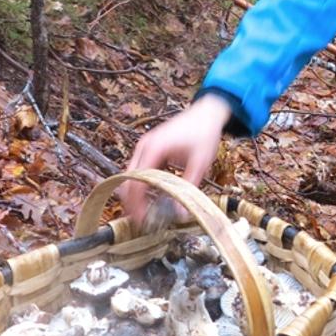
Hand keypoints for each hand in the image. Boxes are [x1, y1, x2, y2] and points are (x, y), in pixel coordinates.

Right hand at [119, 94, 231, 226]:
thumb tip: (180, 215)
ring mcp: (144, 146)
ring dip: (135, 194)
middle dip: (132, 202)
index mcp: (154, 148)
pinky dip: (141, 185)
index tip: (143, 221)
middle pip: (127, 180)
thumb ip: (189, 188)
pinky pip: (138, 170)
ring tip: (146, 214)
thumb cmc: (205, 134)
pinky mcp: (148, 148)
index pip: (136, 182)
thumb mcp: (201, 163)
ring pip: (130, 176)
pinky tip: (151, 199)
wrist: (207, 112)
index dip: (136, 204)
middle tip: (143, 222)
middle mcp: (144, 146)